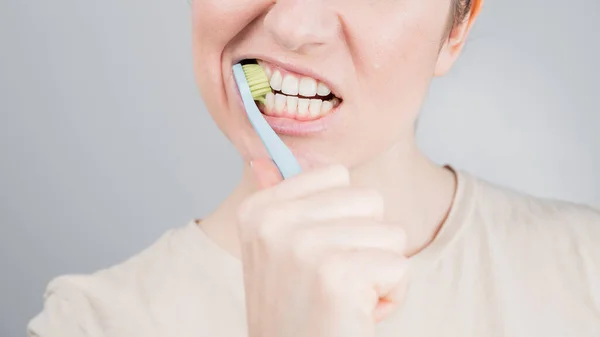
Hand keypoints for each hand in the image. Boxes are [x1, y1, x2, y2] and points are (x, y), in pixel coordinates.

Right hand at [237, 159, 408, 336]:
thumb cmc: (295, 312)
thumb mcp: (273, 251)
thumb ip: (281, 203)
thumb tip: (266, 158)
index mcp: (259, 210)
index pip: (336, 174)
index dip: (343, 215)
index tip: (318, 251)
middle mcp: (274, 222)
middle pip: (369, 199)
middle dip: (366, 242)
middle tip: (335, 280)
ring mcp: (304, 246)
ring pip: (391, 232)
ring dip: (379, 270)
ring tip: (345, 298)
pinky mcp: (338, 275)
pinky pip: (400, 266)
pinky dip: (390, 297)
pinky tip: (356, 314)